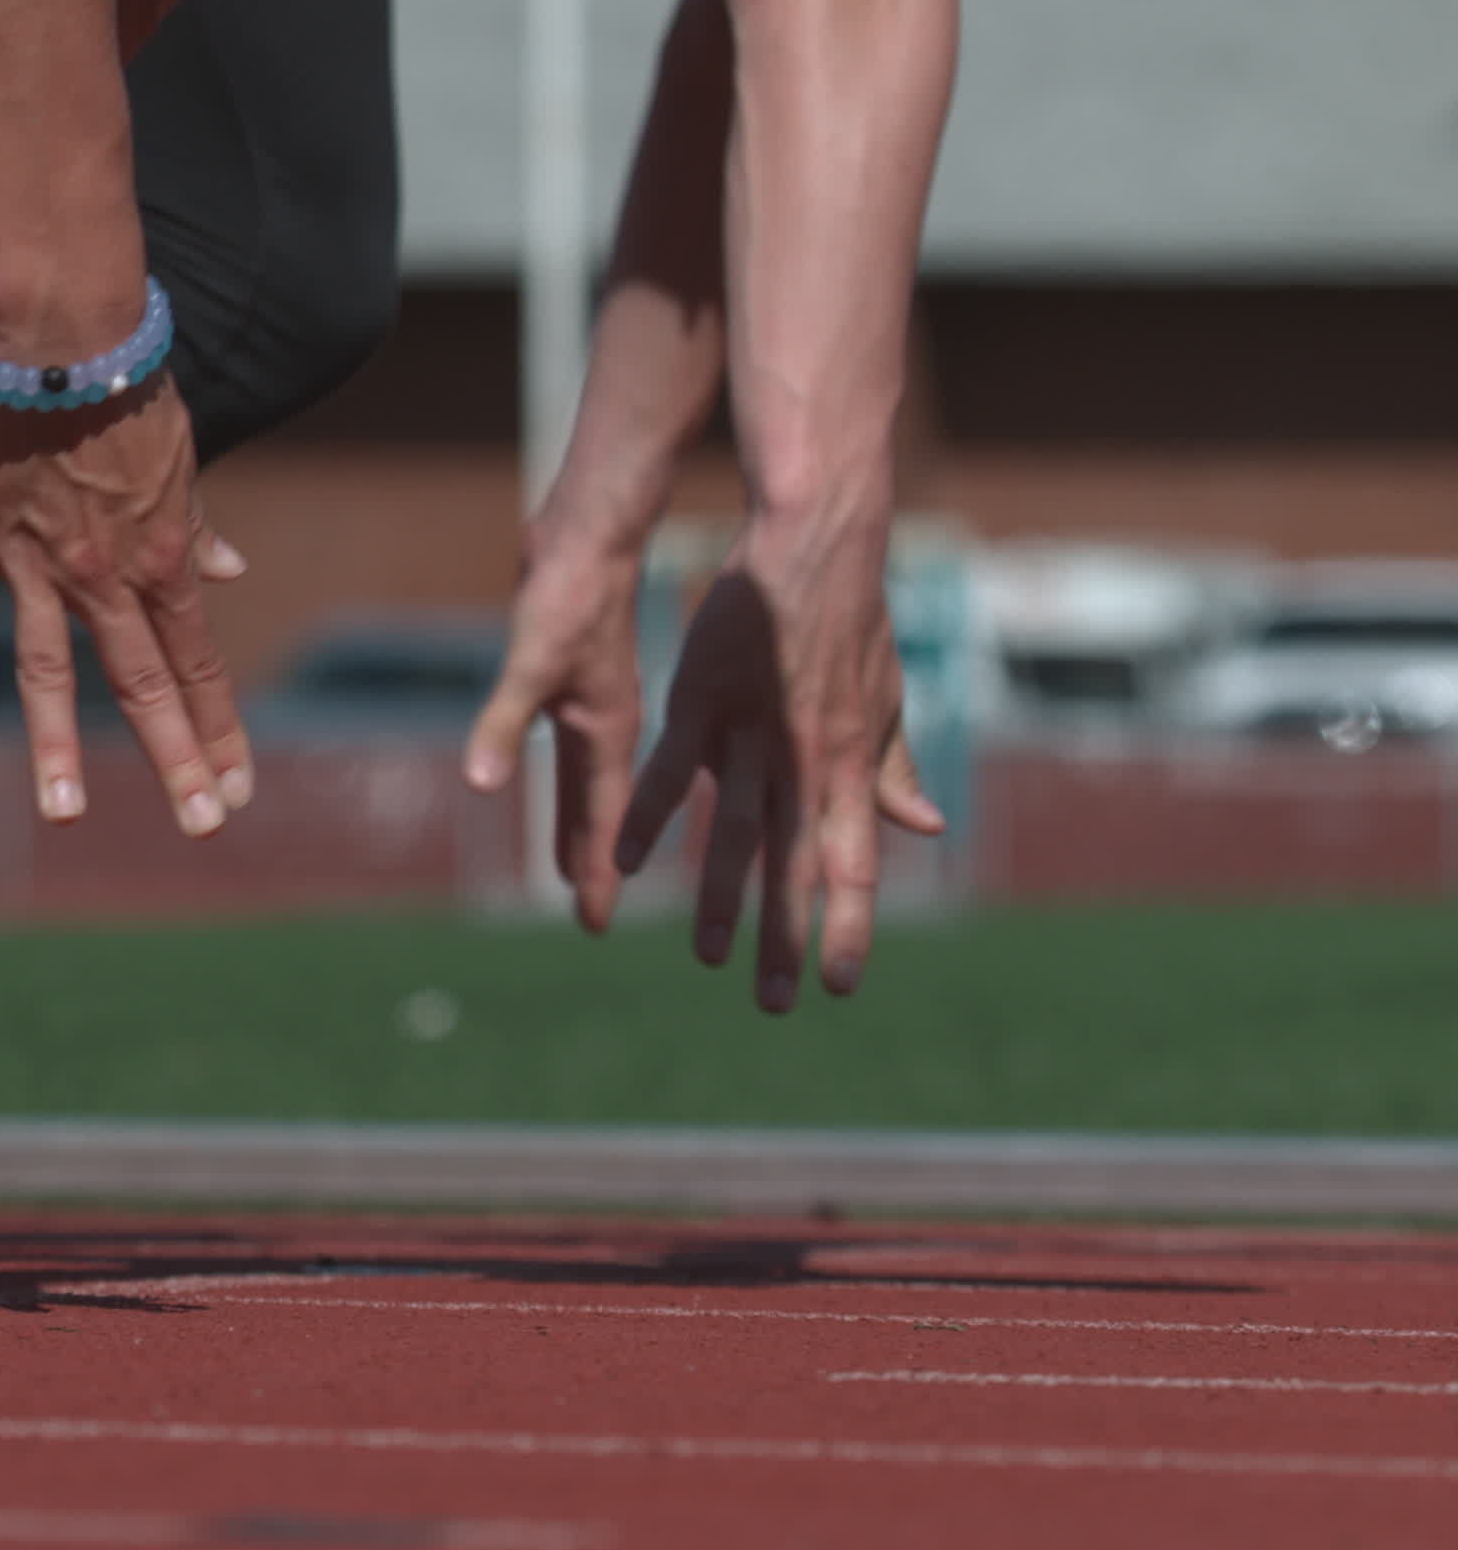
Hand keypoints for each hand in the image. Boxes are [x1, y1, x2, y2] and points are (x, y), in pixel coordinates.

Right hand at [0, 374, 250, 835]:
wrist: (65, 330)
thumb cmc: (132, 382)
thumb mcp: (181, 458)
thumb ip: (195, 527)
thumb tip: (230, 571)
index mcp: (160, 558)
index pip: (198, 665)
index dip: (220, 731)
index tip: (239, 788)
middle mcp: (105, 573)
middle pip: (144, 684)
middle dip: (176, 760)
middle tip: (202, 827)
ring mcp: (38, 560)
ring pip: (50, 670)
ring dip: (59, 747)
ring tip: (65, 814)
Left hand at [461, 524, 652, 933]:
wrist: (584, 536)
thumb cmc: (565, 596)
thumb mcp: (530, 662)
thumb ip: (504, 723)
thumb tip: (481, 785)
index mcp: (608, 731)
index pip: (604, 821)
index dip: (598, 873)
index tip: (594, 926)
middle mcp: (608, 725)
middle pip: (599, 811)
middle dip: (593, 862)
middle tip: (589, 915)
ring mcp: (595, 705)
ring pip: (590, 784)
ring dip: (583, 826)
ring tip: (576, 867)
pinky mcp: (578, 683)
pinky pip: (582, 755)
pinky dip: (577, 786)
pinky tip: (569, 789)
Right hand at [613, 513, 944, 1010]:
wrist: (819, 547)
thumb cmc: (852, 623)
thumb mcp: (883, 701)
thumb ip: (892, 770)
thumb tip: (927, 829)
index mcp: (850, 763)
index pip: (854, 864)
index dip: (848, 927)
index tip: (841, 984)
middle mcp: (809, 758)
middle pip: (799, 865)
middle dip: (788, 937)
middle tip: (779, 1002)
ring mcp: (756, 730)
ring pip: (739, 830)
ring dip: (720, 897)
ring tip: (705, 955)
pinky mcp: (706, 698)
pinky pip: (676, 769)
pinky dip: (651, 815)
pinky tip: (622, 857)